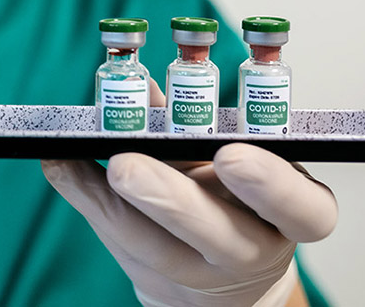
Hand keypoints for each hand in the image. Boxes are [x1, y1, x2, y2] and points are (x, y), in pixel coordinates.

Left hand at [42, 79, 336, 305]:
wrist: (220, 278)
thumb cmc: (233, 200)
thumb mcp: (234, 157)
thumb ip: (194, 121)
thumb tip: (146, 84)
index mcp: (294, 215)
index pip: (303, 208)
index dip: (270, 186)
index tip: (229, 156)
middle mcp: (254, 250)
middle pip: (220, 236)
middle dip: (170, 199)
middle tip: (125, 165)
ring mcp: (204, 272)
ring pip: (160, 251)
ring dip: (113, 204)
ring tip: (78, 161)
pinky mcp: (157, 280)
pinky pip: (117, 242)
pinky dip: (84, 197)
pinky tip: (61, 164)